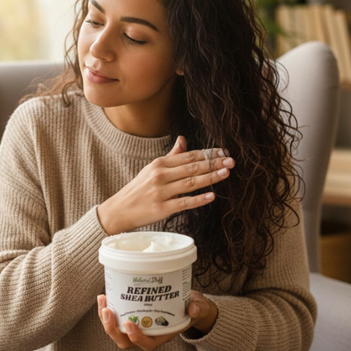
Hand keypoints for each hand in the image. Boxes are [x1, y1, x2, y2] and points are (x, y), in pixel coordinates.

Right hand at [96, 136, 233, 234]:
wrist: (118, 210)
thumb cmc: (138, 189)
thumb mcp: (151, 169)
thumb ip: (171, 156)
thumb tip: (183, 140)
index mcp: (159, 164)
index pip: (188, 156)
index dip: (208, 153)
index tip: (224, 151)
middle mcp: (160, 175)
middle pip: (192, 167)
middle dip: (214, 163)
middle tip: (231, 161)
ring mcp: (161, 192)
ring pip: (190, 183)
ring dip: (210, 178)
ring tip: (226, 173)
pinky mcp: (162, 209)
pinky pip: (184, 203)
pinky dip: (199, 200)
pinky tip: (212, 196)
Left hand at [97, 292, 218, 350]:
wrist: (188, 305)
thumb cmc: (191, 308)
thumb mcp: (199, 307)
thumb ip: (198, 308)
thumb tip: (193, 308)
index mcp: (161, 336)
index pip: (146, 344)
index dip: (136, 337)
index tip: (129, 323)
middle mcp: (146, 335)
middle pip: (124, 341)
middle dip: (112, 328)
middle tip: (108, 310)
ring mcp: (137, 328)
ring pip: (116, 332)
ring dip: (106, 319)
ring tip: (103, 301)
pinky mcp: (131, 317)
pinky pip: (115, 320)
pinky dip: (107, 311)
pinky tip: (104, 297)